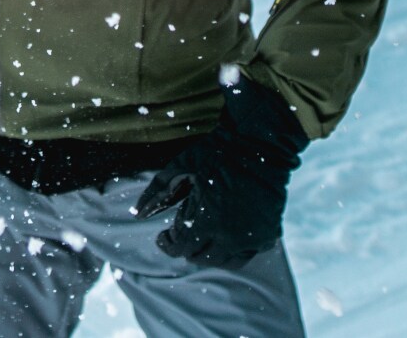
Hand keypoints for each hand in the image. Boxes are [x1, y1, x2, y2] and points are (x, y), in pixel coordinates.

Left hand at [133, 76, 309, 267]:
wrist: (260, 143)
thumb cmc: (217, 152)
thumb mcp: (181, 168)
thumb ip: (157, 192)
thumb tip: (137, 213)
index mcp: (208, 220)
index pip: (181, 249)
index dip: (167, 244)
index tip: (162, 236)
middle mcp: (231, 236)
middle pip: (201, 258)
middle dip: (185, 248)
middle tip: (180, 234)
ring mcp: (253, 237)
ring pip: (226, 262)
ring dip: (209, 253)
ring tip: (202, 238)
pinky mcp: (269, 233)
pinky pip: (248, 253)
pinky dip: (234, 249)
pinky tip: (225, 235)